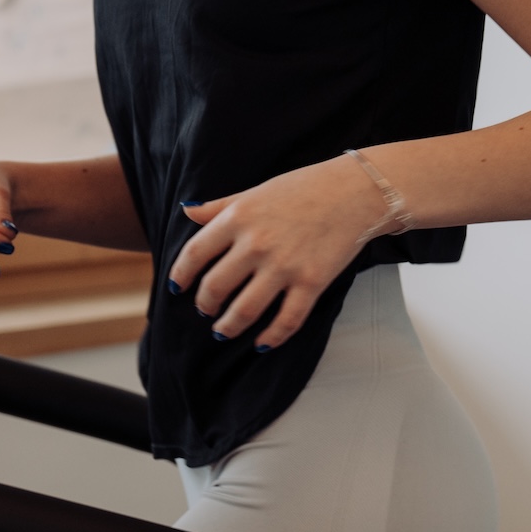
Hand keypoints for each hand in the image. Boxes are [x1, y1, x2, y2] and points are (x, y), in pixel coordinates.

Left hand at [170, 156, 390, 350]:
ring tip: (222, 331)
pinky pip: (286, 320)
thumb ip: (220, 206)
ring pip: (244, 310)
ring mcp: (284, 266)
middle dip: (205, 305)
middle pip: (215, 287)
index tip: (176, 287)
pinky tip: (261, 344)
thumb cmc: (303, 187)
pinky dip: (271, 337)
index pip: (195, 254)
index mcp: (238, 218)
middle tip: (205, 310)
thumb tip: (187, 212)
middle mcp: (256, 244)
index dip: (181, 275)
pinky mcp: (311, 282)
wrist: (354, 191)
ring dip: (228, 326)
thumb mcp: (255, 191)